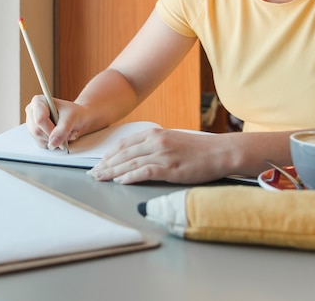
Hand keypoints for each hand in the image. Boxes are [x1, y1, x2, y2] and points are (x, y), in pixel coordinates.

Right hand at [25, 95, 83, 149]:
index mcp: (38, 101)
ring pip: (39, 138)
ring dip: (55, 140)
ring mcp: (32, 124)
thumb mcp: (72, 117)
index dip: (50, 128)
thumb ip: (63, 129)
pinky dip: (53, 144)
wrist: (78, 118)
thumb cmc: (74, 113)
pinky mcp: (35, 135)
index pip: (40, 119)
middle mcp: (32, 112)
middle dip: (54, 135)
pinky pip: (42, 144)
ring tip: (66, 132)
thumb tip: (52, 143)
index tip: (63, 132)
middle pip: (37, 130)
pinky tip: (60, 136)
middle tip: (68, 133)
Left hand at [88, 128, 227, 184]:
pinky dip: (130, 177)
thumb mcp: (175, 141)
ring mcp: (163, 154)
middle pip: (124, 153)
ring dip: (113, 171)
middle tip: (93, 173)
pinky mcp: (171, 168)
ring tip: (100, 178)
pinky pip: (145, 172)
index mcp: (157, 133)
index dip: (110, 154)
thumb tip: (140, 157)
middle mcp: (157, 141)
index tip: (100, 162)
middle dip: (106, 164)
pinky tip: (120, 181)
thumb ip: (157, 146)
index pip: (126, 143)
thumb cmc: (200, 149)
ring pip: (131, 163)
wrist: (221, 152)